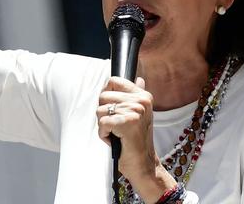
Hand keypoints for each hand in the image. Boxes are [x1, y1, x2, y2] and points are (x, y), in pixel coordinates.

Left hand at [97, 77, 175, 201]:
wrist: (143, 164)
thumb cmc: (136, 140)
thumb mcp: (138, 114)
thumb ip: (135, 95)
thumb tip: (139, 79)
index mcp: (143, 96)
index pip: (113, 81)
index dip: (106, 96)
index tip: (112, 109)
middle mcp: (141, 100)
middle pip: (103, 96)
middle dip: (103, 114)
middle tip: (116, 127)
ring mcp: (135, 110)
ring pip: (100, 110)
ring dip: (103, 126)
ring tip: (117, 134)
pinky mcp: (128, 123)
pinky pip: (102, 123)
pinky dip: (103, 134)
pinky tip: (115, 140)